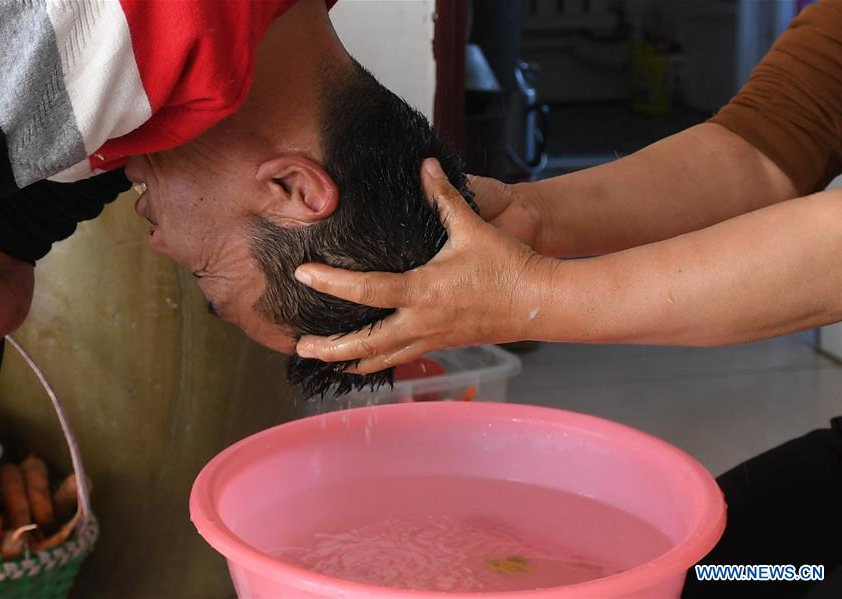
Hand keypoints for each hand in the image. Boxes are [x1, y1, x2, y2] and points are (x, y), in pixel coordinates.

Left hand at [293, 159, 556, 373]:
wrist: (540, 302)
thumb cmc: (508, 266)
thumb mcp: (472, 227)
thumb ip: (445, 197)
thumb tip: (426, 166)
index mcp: (422, 291)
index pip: (366, 290)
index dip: (331, 282)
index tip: (304, 274)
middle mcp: (422, 321)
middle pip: (366, 342)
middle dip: (331, 347)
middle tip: (301, 347)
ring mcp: (433, 337)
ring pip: (384, 357)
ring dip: (352, 360)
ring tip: (326, 362)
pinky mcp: (444, 344)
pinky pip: (405, 357)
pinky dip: (381, 360)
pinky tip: (369, 359)